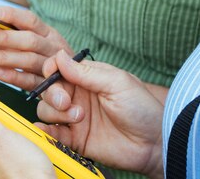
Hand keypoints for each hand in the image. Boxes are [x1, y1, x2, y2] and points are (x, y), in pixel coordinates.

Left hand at [0, 6, 71, 90]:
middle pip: (30, 40)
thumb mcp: (39, 42)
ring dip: (4, 57)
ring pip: (29, 60)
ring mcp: (53, 67)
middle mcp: (53, 48)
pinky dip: (13, 77)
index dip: (12, 16)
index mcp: (49, 33)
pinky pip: (30, 81)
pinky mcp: (49, 86)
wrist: (74, 83)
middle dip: (5, 38)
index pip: (31, 20)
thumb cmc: (47, 58)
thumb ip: (17, 34)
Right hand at [35, 51, 164, 178]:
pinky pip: (52, 134)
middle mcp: (79, 96)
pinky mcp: (75, 140)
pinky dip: (46, 131)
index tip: (52, 76)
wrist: (153, 143)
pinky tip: (49, 130)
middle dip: (53, 94)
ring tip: (79, 118)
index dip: (51, 70)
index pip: (59, 69)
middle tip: (67, 102)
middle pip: (50, 90)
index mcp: (88, 78)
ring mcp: (75, 118)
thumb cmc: (141, 107)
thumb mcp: (116, 83)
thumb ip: (86, 73)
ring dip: (55, 113)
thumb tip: (60, 56)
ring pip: (47, 110)